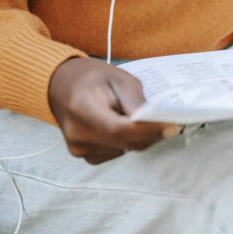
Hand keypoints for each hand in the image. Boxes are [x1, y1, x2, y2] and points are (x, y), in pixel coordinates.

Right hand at [49, 57, 175, 163]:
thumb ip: (136, 101)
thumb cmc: (92, 78)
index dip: (148, 130)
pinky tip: (121, 125)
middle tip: (168, 121)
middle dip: (151, 133)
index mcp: (82, 108)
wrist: (61, 86)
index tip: (171, 126)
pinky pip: (117, 152)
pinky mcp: (84, 155)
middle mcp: (77, 133)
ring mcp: (79, 148)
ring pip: (125, 149)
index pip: (119, 129)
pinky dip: (127, 141)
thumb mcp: (118, 78)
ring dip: (140, 137)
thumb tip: (156, 120)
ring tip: (135, 117)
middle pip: (125, 142)